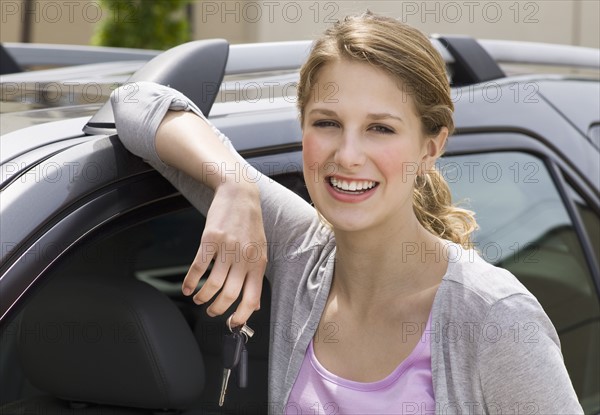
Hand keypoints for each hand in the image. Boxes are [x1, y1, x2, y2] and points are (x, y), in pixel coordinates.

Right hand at [182, 182, 266, 326]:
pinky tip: (188, 288)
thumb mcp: (261, 248)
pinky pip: (198, 267)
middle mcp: (244, 257)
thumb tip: (253, 304)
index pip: (252, 298)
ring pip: (213, 284)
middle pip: (229, 294)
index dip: (241, 316)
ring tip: (199, 300)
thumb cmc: (249, 222)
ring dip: (203, 297)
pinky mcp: (210, 239)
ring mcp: (227, 248)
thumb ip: (256, 274)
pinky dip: (191, 282)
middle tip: (212, 312)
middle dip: (218, 309)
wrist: (239, 193)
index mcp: (259, 262)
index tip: (232, 324)